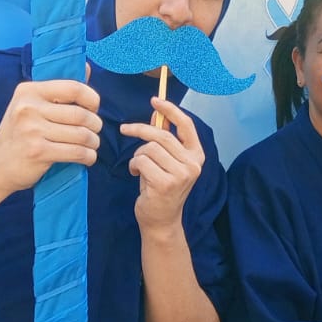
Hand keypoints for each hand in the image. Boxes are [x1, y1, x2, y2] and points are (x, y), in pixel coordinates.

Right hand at [0, 78, 102, 192]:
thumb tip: (86, 67)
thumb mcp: (31, 105)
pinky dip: (89, 156)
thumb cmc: (20, 133)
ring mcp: (32, 130)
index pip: (73, 88)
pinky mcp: (38, 152)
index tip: (93, 108)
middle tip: (94, 131)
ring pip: (82, 134)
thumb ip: (60, 89)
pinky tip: (87, 157)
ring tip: (92, 144)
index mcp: (29, 91)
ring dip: (94, 142)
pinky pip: (77, 152)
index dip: (91, 99)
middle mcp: (28, 108)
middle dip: (95, 124)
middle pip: (81, 114)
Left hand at [120, 98, 204, 231]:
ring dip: (138, 156)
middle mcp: (193, 164)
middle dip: (140, 130)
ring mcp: (181, 175)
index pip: (186, 125)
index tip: (155, 100)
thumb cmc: (162, 188)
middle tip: (125, 129)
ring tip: (139, 168)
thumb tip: (157, 115)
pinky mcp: (166, 184)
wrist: (161, 220)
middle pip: (162, 135)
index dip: (170, 110)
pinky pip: (142, 162)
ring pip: (149, 149)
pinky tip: (137, 176)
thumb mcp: (168, 162)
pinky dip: (135, 166)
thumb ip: (166, 141)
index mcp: (197, 155)